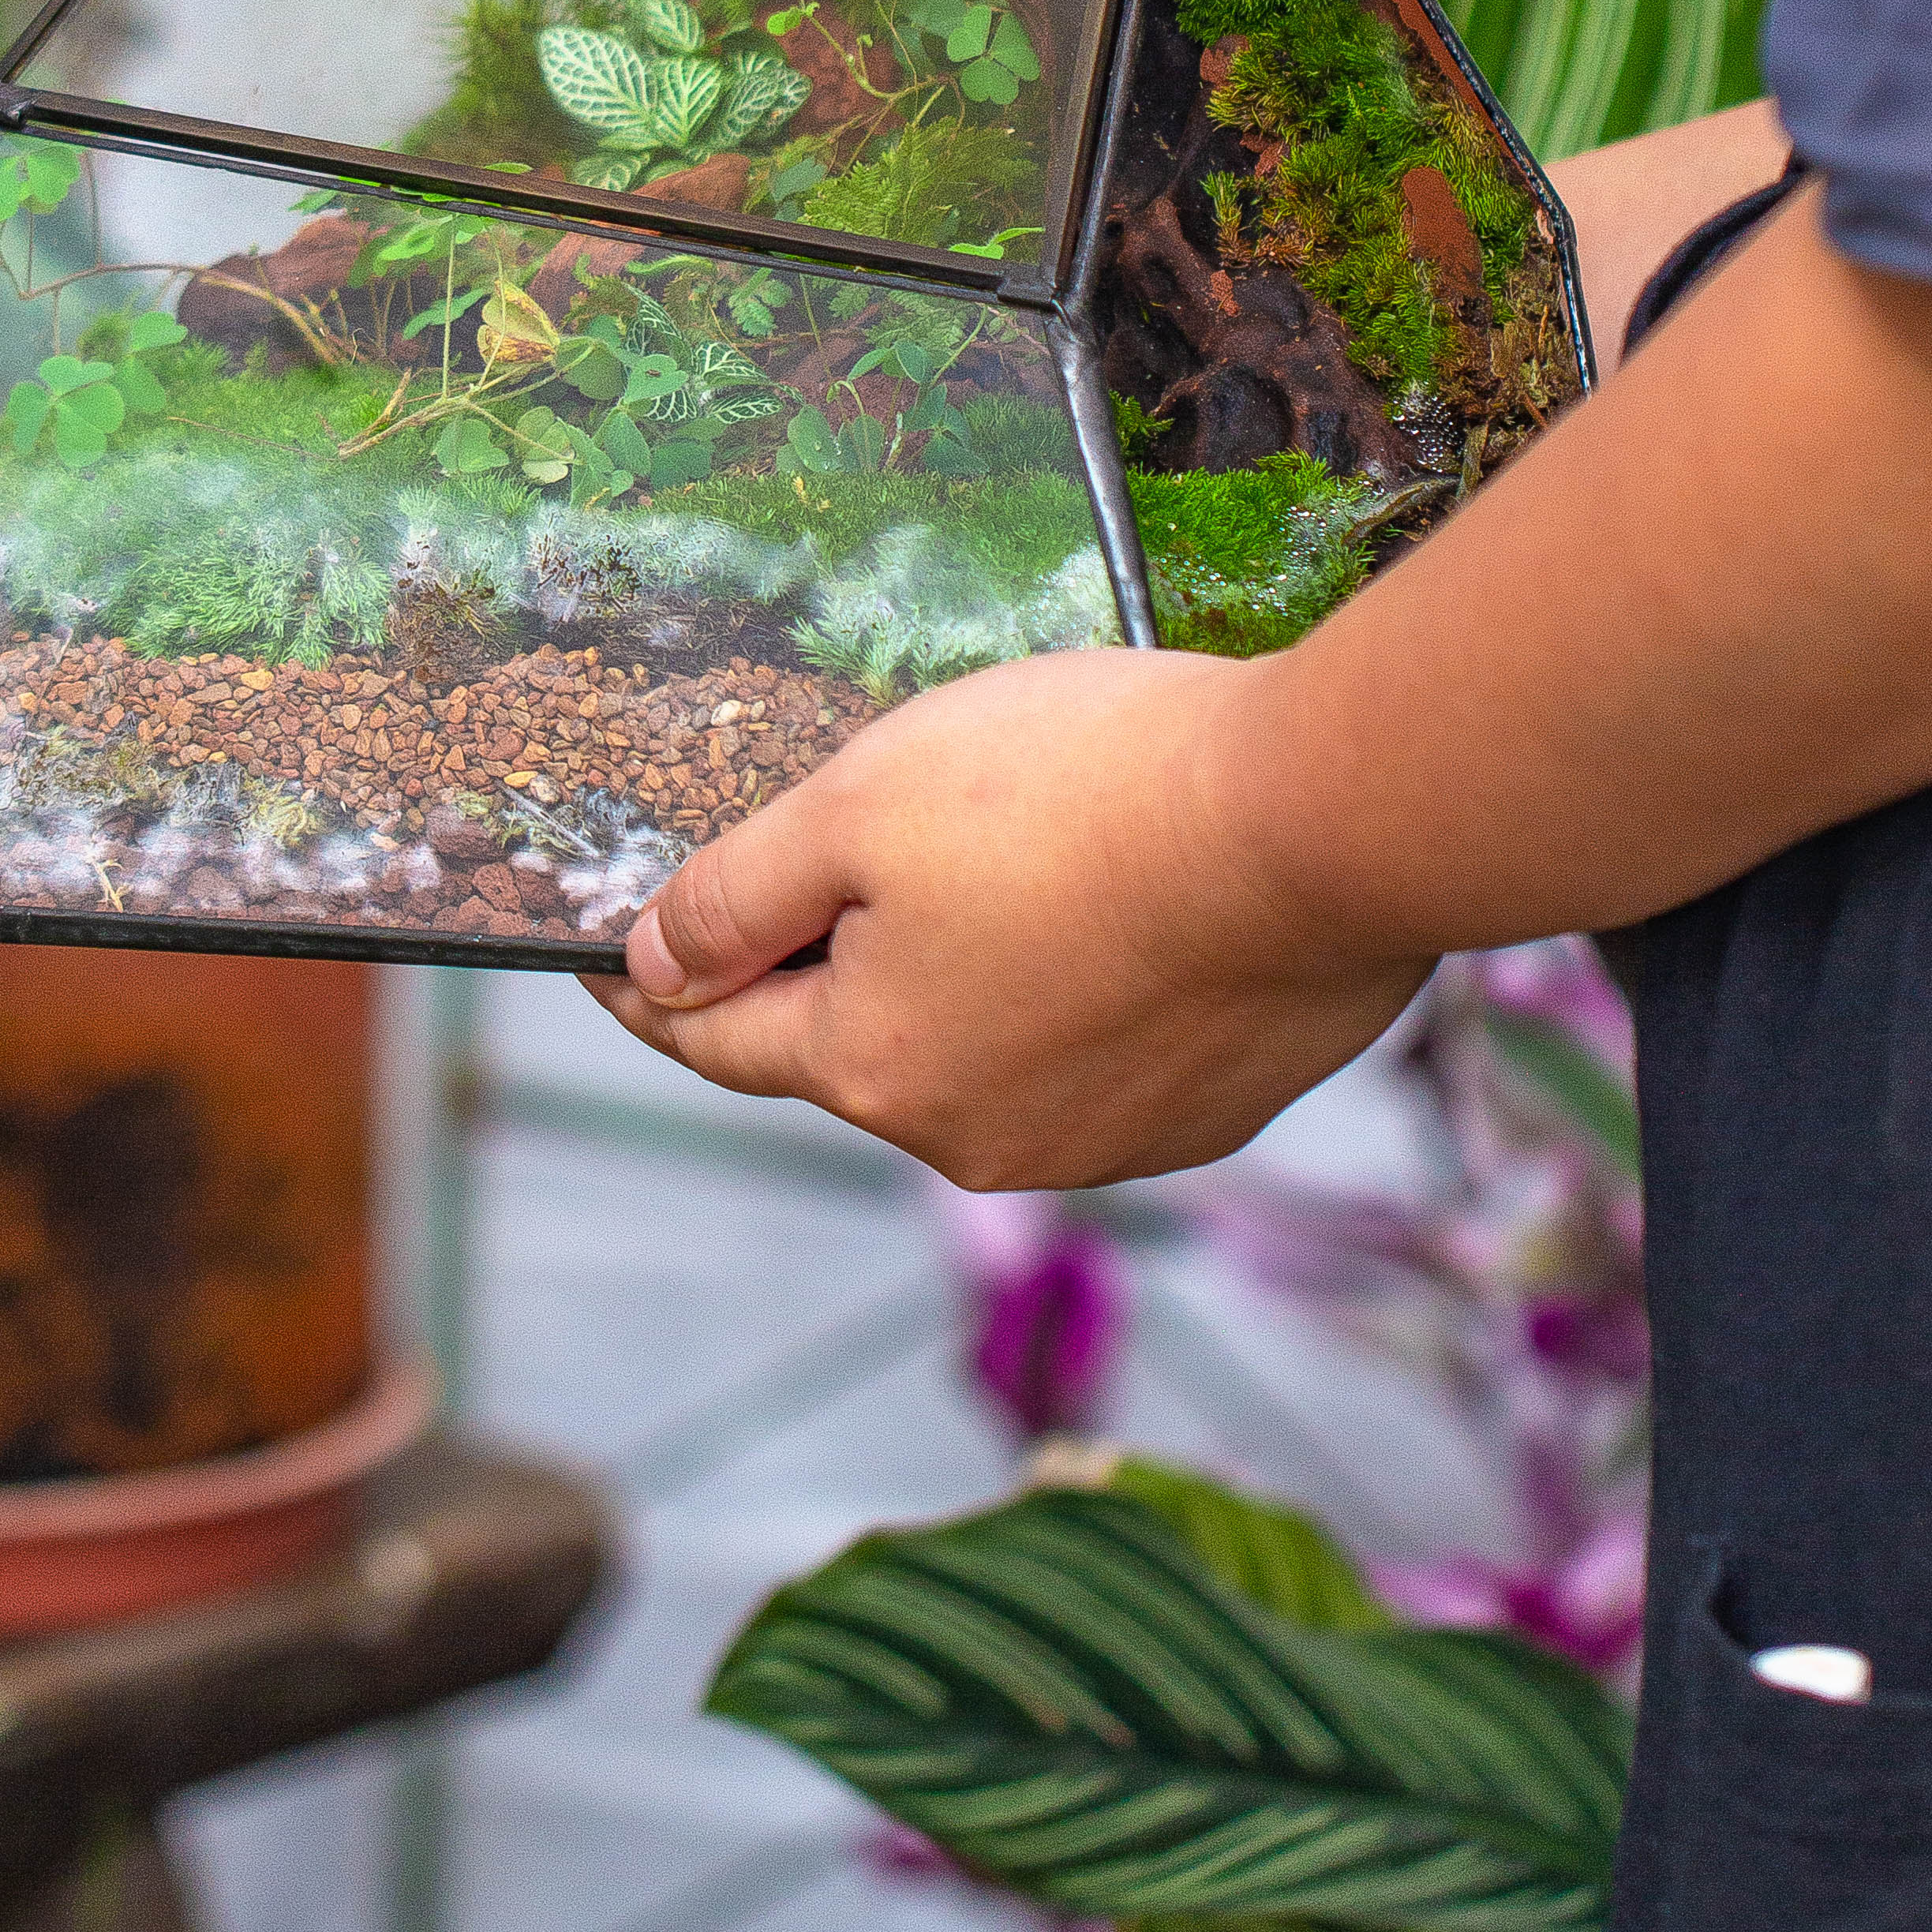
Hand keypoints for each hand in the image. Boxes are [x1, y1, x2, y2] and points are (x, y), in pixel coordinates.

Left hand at [582, 643, 1433, 1189]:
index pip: (719, 1038)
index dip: (654, 985)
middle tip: (837, 850)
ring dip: (968, 966)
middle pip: (856, 1041)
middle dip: (829, 956)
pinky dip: (1079, 982)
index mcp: (876, 1069)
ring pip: (984, 1044)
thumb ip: (739, 893)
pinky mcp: (1209, 1108)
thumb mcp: (861, 801)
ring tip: (1008, 848)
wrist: (1320, 826)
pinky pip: (1098, 1045)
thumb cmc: (1084, 793)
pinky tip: (1112, 894)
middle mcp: (980, 1138)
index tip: (612, 959)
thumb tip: (651, 965)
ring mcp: (1105, 1137)